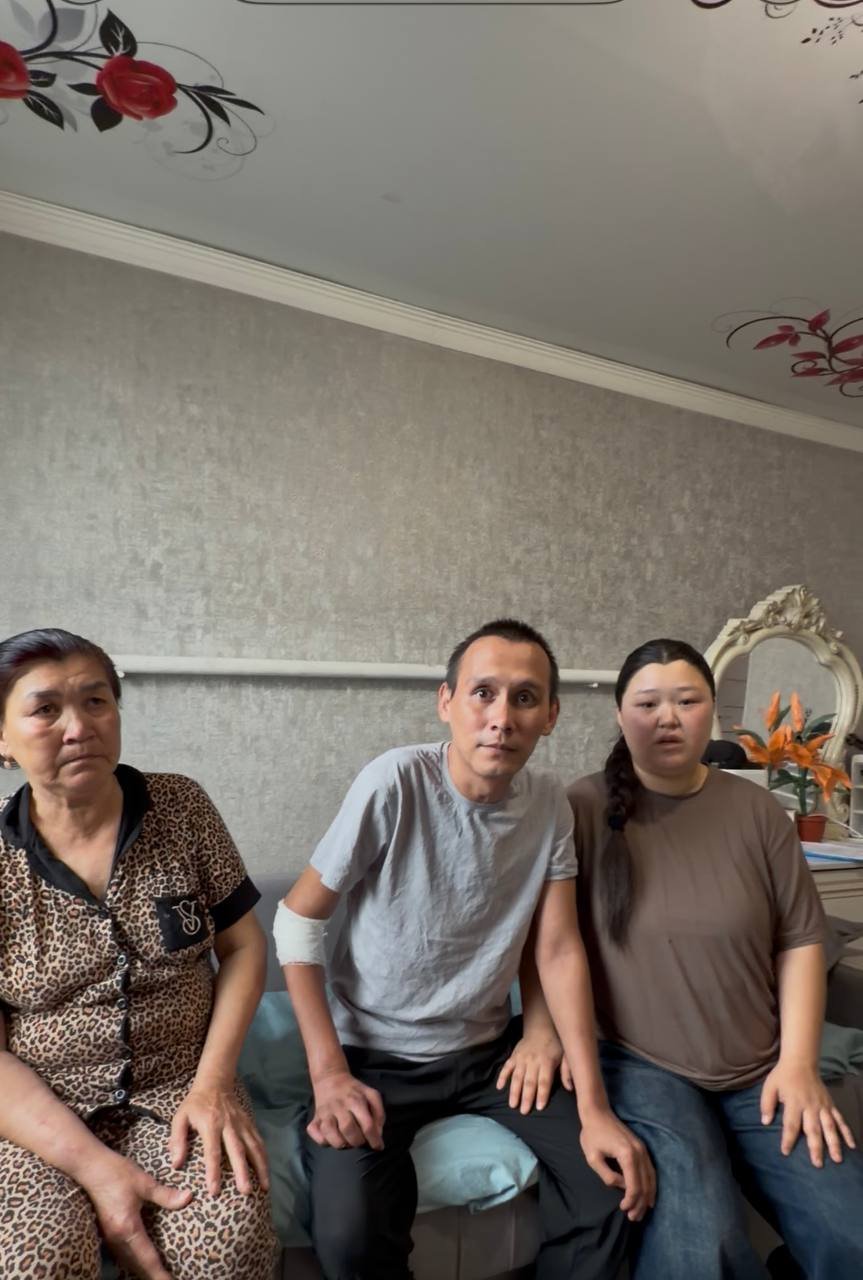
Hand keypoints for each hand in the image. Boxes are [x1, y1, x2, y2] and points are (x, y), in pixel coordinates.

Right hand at [82, 1152, 191, 1279]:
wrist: (89, 1166)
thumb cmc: (116, 1172)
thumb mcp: (144, 1182)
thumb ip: (166, 1195)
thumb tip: (188, 1198)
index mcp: (128, 1228)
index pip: (148, 1260)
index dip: (160, 1275)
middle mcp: (117, 1237)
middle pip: (137, 1267)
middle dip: (152, 1276)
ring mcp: (109, 1236)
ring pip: (127, 1262)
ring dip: (142, 1270)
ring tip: (157, 1273)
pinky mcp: (106, 1230)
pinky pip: (121, 1253)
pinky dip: (133, 1260)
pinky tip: (139, 1258)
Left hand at [170, 1085, 269, 1196]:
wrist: (215, 1083)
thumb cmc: (195, 1104)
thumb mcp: (180, 1117)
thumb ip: (177, 1140)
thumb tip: (175, 1164)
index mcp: (210, 1124)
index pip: (212, 1151)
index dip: (213, 1171)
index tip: (214, 1190)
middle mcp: (229, 1125)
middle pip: (237, 1150)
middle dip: (242, 1172)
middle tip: (245, 1191)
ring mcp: (241, 1124)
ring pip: (253, 1146)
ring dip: (260, 1167)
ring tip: (264, 1187)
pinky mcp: (249, 1124)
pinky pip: (259, 1141)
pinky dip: (264, 1157)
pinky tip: (266, 1172)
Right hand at [307, 1070, 385, 1149]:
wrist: (331, 1078)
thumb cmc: (354, 1091)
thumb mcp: (371, 1095)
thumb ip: (379, 1113)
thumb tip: (378, 1134)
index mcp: (355, 1100)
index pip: (367, 1124)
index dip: (374, 1139)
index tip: (378, 1146)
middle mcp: (339, 1106)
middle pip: (348, 1129)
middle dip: (357, 1141)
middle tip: (360, 1141)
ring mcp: (324, 1112)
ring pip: (329, 1132)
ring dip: (339, 1142)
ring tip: (346, 1141)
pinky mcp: (314, 1118)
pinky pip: (314, 1133)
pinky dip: (322, 1140)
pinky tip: (330, 1138)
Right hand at [496, 1033, 570, 1113]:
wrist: (541, 1026)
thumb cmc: (556, 1044)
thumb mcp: (566, 1054)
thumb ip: (568, 1071)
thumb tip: (570, 1088)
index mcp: (547, 1062)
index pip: (544, 1081)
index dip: (542, 1094)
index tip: (539, 1107)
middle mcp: (533, 1061)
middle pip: (529, 1081)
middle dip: (526, 1097)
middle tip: (523, 1111)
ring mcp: (522, 1058)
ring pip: (517, 1076)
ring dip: (514, 1091)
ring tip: (512, 1105)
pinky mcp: (514, 1056)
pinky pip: (506, 1067)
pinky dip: (502, 1076)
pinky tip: (499, 1087)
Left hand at [579, 1107, 655, 1221]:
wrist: (598, 1112)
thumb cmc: (592, 1134)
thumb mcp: (593, 1158)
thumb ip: (607, 1175)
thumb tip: (621, 1187)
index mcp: (627, 1155)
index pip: (634, 1185)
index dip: (630, 1200)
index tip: (623, 1209)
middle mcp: (639, 1152)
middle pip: (645, 1184)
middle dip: (640, 1203)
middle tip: (634, 1218)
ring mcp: (643, 1149)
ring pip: (651, 1178)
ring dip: (647, 1196)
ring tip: (642, 1211)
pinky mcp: (642, 1148)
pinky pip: (650, 1170)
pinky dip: (651, 1185)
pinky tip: (649, 1195)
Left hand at [760, 1061, 856, 1166]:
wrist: (801, 1061)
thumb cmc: (783, 1076)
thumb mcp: (769, 1087)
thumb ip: (766, 1104)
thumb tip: (765, 1122)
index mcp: (794, 1102)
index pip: (791, 1124)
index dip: (788, 1138)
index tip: (786, 1152)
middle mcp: (810, 1106)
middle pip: (813, 1129)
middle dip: (815, 1147)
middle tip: (817, 1164)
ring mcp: (822, 1106)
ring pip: (829, 1126)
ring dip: (834, 1143)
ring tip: (837, 1159)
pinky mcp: (830, 1104)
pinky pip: (840, 1119)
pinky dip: (846, 1132)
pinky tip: (851, 1145)